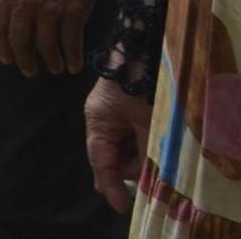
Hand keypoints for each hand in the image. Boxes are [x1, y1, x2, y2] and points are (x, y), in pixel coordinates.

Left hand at [0, 0, 112, 75]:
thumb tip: (17, 13)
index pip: (0, 23)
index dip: (3, 44)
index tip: (7, 58)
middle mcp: (25, 0)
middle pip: (20, 39)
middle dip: (25, 59)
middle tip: (29, 71)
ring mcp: (50, 6)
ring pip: (47, 44)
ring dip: (52, 60)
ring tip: (56, 68)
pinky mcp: (74, 10)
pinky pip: (71, 41)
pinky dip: (73, 56)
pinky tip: (75, 64)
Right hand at [83, 76, 149, 213]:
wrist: (138, 47)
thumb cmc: (138, 80)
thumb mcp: (144, 118)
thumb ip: (144, 148)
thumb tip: (145, 176)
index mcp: (98, 121)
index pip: (100, 161)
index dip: (110, 186)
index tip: (121, 207)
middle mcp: (101, 121)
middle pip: (112, 157)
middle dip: (130, 168)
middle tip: (152, 172)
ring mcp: (112, 116)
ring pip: (123, 149)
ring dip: (139, 155)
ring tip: (156, 147)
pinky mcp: (123, 112)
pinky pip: (130, 137)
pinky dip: (141, 143)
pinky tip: (152, 140)